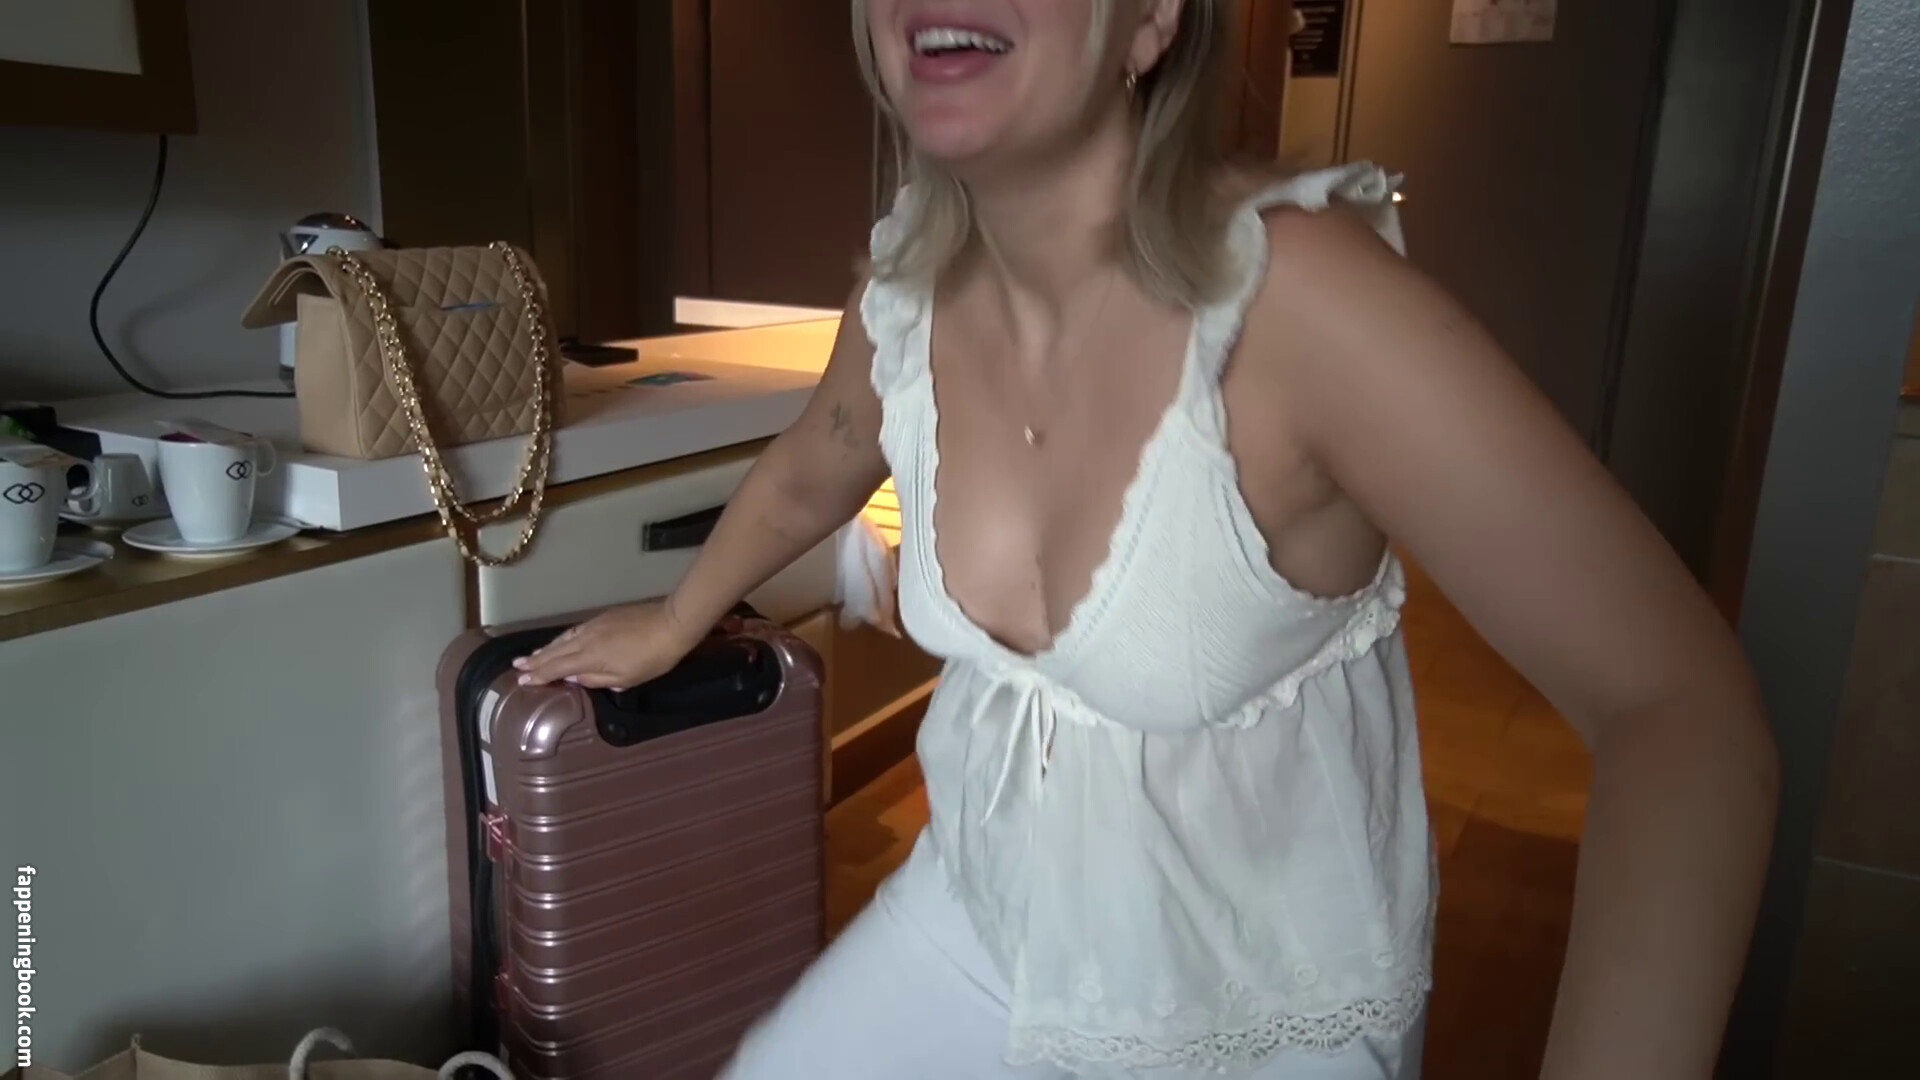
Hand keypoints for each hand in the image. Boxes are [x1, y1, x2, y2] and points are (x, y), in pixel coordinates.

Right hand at [511, 599, 701, 689]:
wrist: (670, 624)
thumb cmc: (652, 658)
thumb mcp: (626, 678)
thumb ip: (596, 679)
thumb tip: (572, 677)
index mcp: (590, 657)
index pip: (557, 668)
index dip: (539, 675)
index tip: (522, 681)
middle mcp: (586, 639)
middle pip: (555, 651)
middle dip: (535, 660)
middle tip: (516, 666)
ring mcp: (593, 626)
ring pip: (563, 639)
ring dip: (545, 648)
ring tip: (530, 656)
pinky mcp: (602, 618)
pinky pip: (574, 630)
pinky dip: (562, 638)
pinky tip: (559, 642)